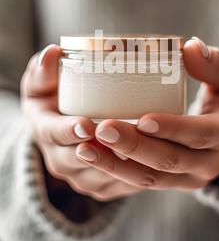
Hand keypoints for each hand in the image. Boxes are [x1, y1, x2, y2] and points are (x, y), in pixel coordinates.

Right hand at [21, 45, 141, 200]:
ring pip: (102, 177)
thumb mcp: (41, 82)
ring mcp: (80, 176)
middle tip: (125, 138)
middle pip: (79, 160)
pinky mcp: (100, 186)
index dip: (69, 131)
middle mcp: (59, 158)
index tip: (87, 124)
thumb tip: (51, 53)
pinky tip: (155, 164)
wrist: (62, 127)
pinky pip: (117, 187)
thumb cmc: (53, 97)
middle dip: (102, 151)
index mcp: (44, 129)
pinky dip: (134, 176)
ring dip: (122, 166)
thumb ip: (43, 69)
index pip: (53, 133)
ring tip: (147, 149)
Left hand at [76, 39, 218, 190]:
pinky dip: (115, 172)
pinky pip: (141, 182)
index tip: (143, 118)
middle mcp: (207, 163)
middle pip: (169, 160)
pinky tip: (90, 156)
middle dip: (134, 147)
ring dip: (116, 165)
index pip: (200, 134)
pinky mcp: (171, 183)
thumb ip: (214, 65)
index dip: (172, 128)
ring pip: (150, 179)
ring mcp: (188, 178)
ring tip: (85, 149)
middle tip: (103, 128)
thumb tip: (190, 47)